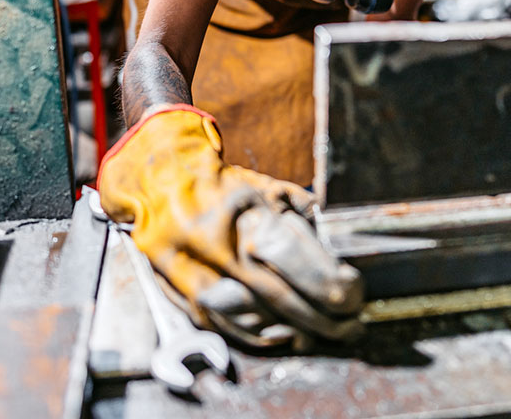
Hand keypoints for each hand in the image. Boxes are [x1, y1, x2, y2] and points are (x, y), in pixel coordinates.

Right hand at [97, 105, 363, 348]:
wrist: (156, 174)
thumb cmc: (220, 183)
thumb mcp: (267, 188)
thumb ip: (301, 217)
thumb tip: (333, 251)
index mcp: (248, 216)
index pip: (302, 265)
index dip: (335, 288)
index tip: (354, 296)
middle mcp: (221, 246)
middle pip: (281, 298)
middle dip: (322, 319)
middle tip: (348, 325)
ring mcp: (195, 271)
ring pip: (252, 318)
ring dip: (292, 332)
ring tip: (319, 334)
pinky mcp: (177, 288)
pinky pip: (223, 324)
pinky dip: (257, 335)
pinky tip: (283, 335)